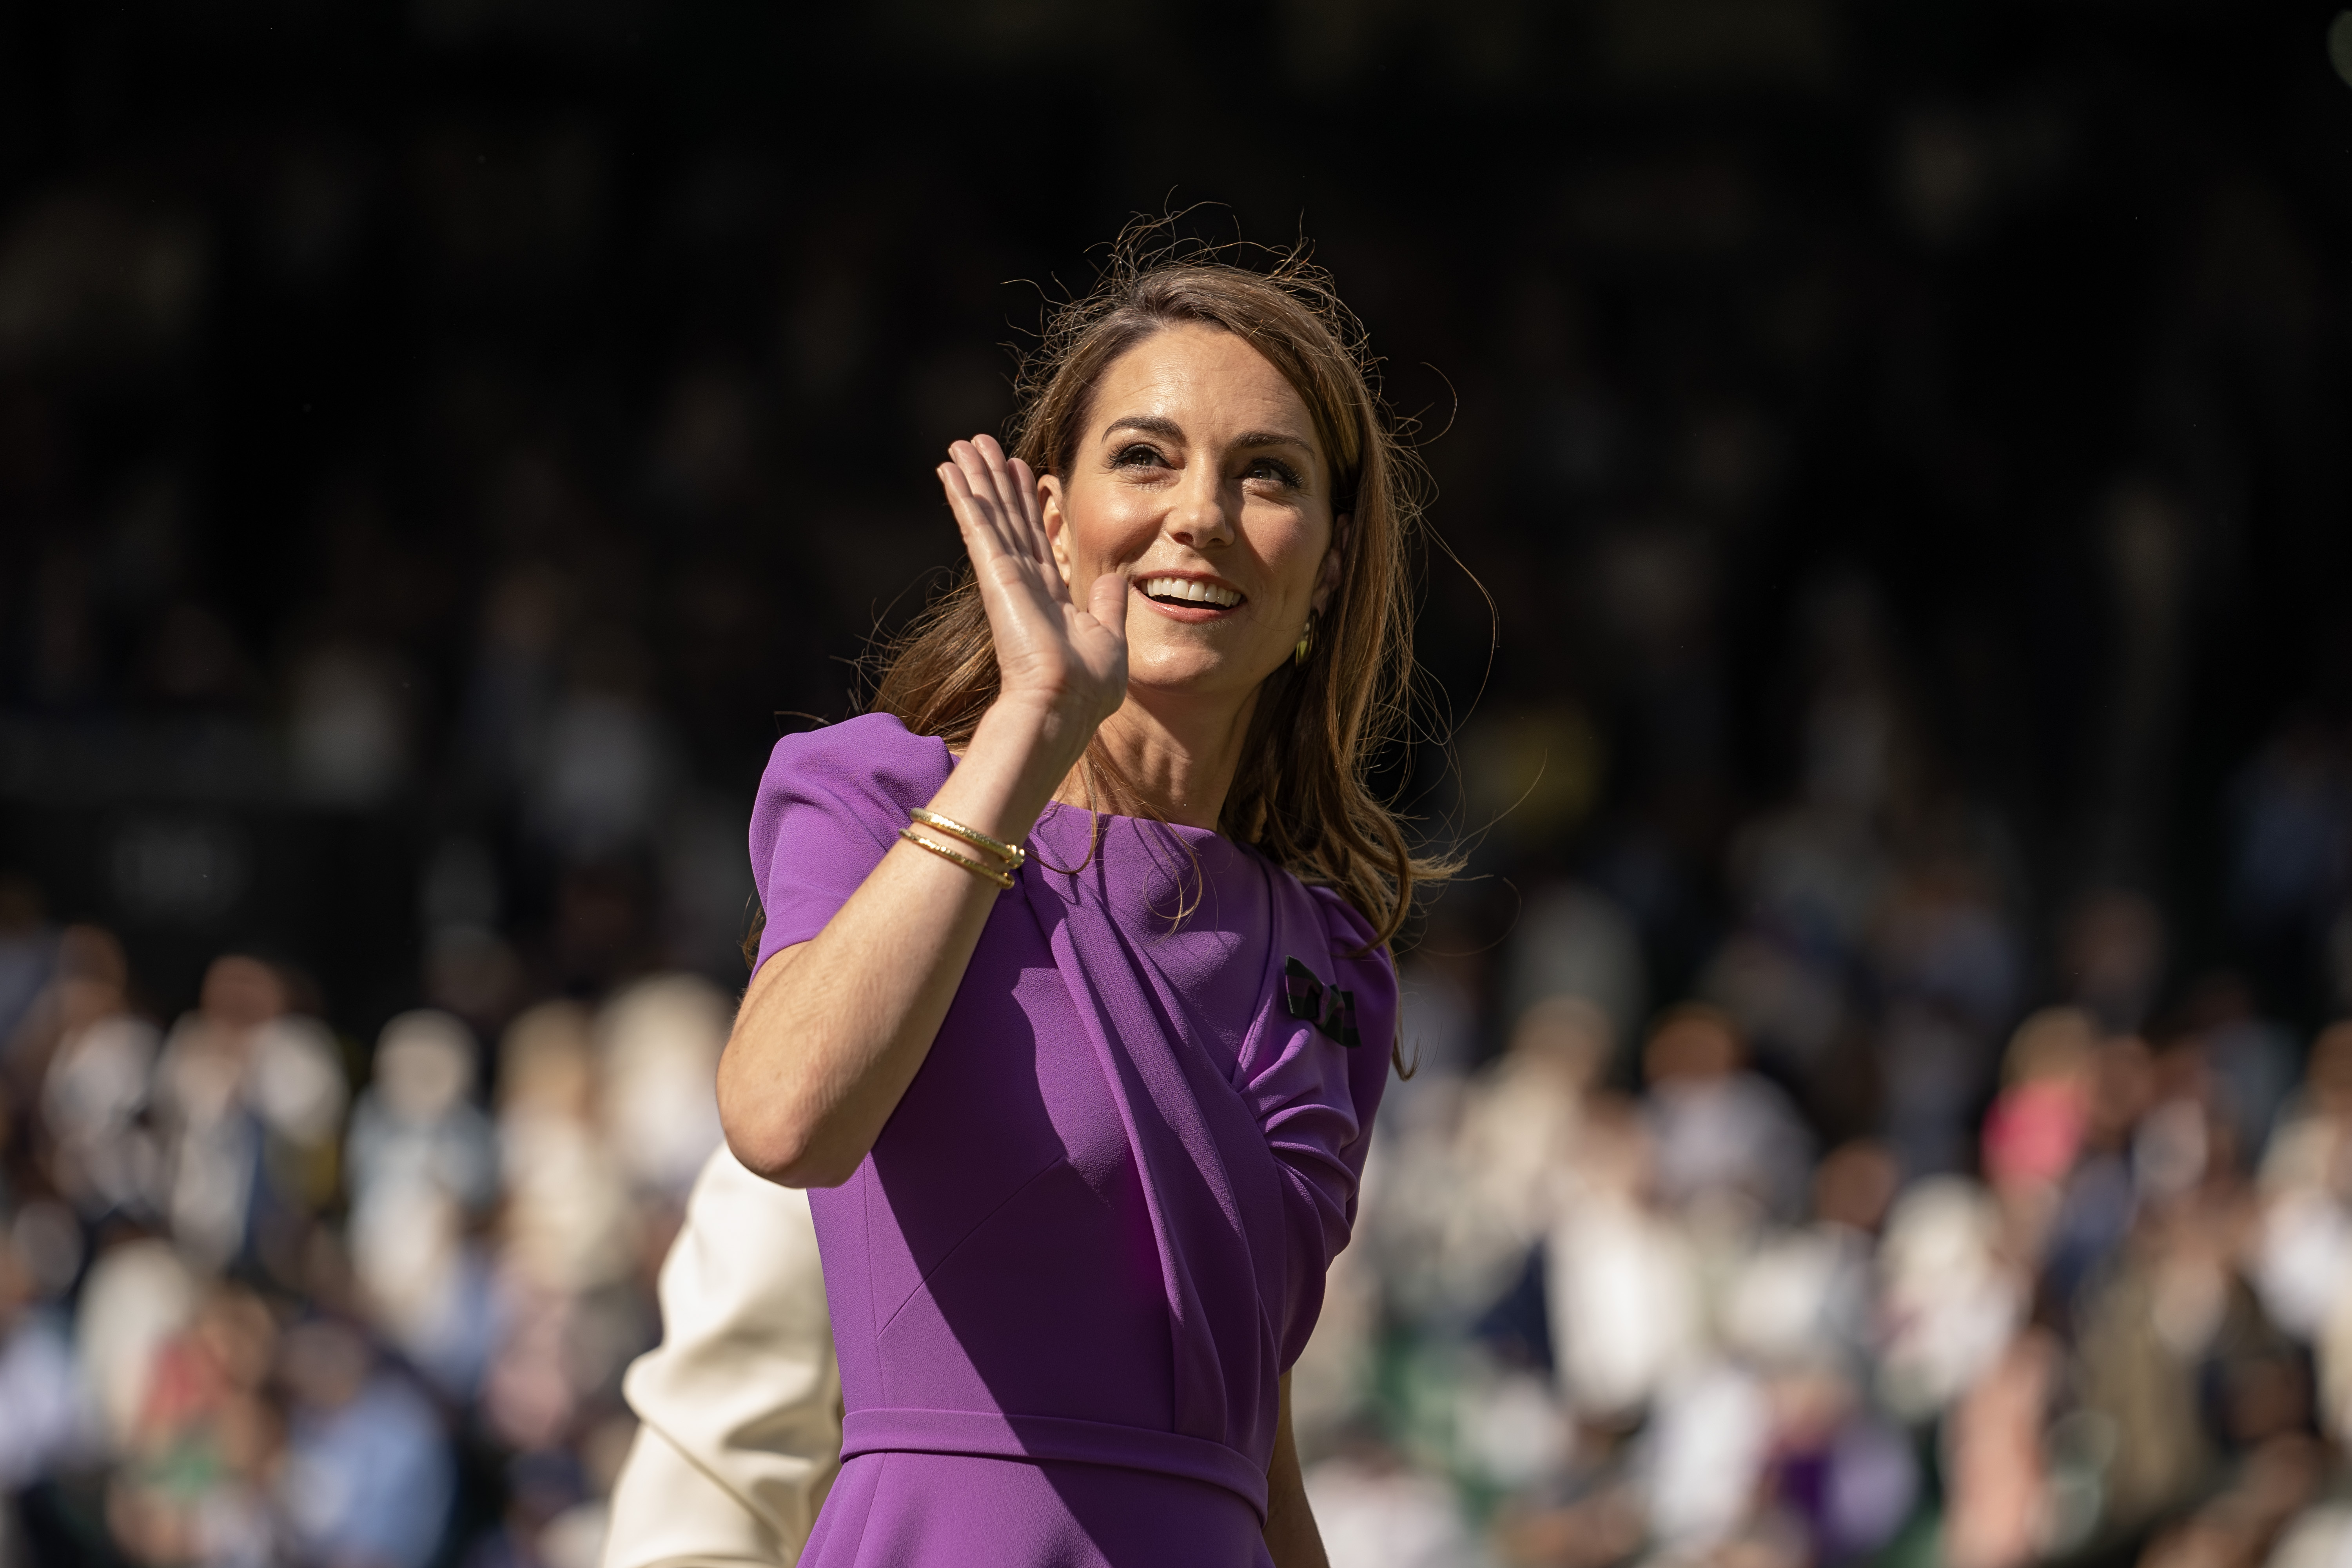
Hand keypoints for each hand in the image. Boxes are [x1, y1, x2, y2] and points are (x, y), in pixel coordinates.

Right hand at [937, 435, 1127, 731]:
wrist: (1064, 705)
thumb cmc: (1087, 687)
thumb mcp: (1110, 637)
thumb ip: (1109, 604)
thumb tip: (1119, 579)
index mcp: (1050, 596)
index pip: (1035, 538)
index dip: (1027, 503)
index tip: (1020, 471)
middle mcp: (1024, 582)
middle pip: (1007, 518)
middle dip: (994, 480)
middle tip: (979, 446)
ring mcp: (1006, 577)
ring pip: (989, 514)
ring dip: (975, 478)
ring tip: (962, 445)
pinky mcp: (996, 576)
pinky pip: (979, 527)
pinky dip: (964, 497)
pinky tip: (950, 470)